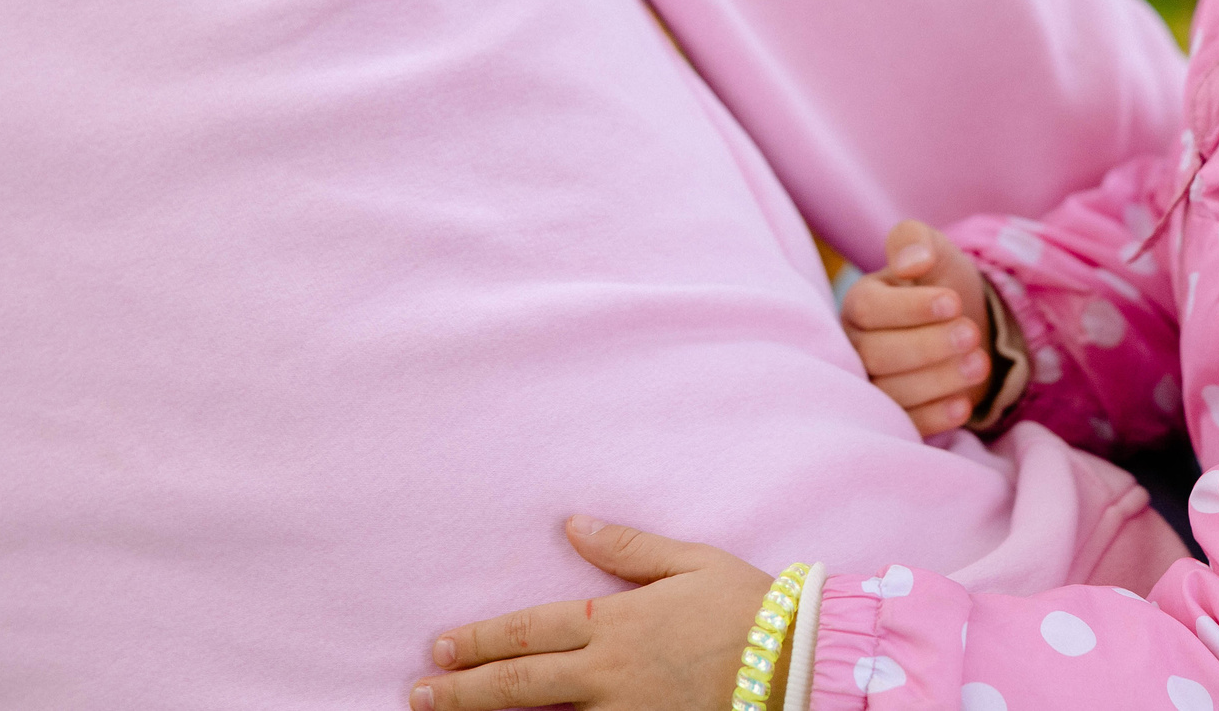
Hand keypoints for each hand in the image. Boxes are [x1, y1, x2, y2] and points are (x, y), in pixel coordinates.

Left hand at [409, 517, 775, 710]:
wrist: (798, 662)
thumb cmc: (750, 607)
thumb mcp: (691, 562)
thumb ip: (628, 547)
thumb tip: (575, 524)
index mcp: (616, 622)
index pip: (530, 631)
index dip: (481, 640)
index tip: (441, 646)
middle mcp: (609, 673)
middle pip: (520, 685)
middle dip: (463, 690)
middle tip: (419, 694)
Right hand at [841, 218, 994, 436]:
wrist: (964, 328)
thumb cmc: (941, 286)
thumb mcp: (935, 253)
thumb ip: (915, 241)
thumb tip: (912, 261)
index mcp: (859, 304)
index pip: (868, 309)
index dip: (910, 308)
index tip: (953, 302)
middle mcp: (855, 347)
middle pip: (876, 354)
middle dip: (928, 345)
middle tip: (971, 335)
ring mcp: (872, 385)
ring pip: (890, 393)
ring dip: (937, 380)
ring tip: (979, 364)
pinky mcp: (894, 417)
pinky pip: (905, 425)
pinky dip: (935, 418)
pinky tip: (964, 404)